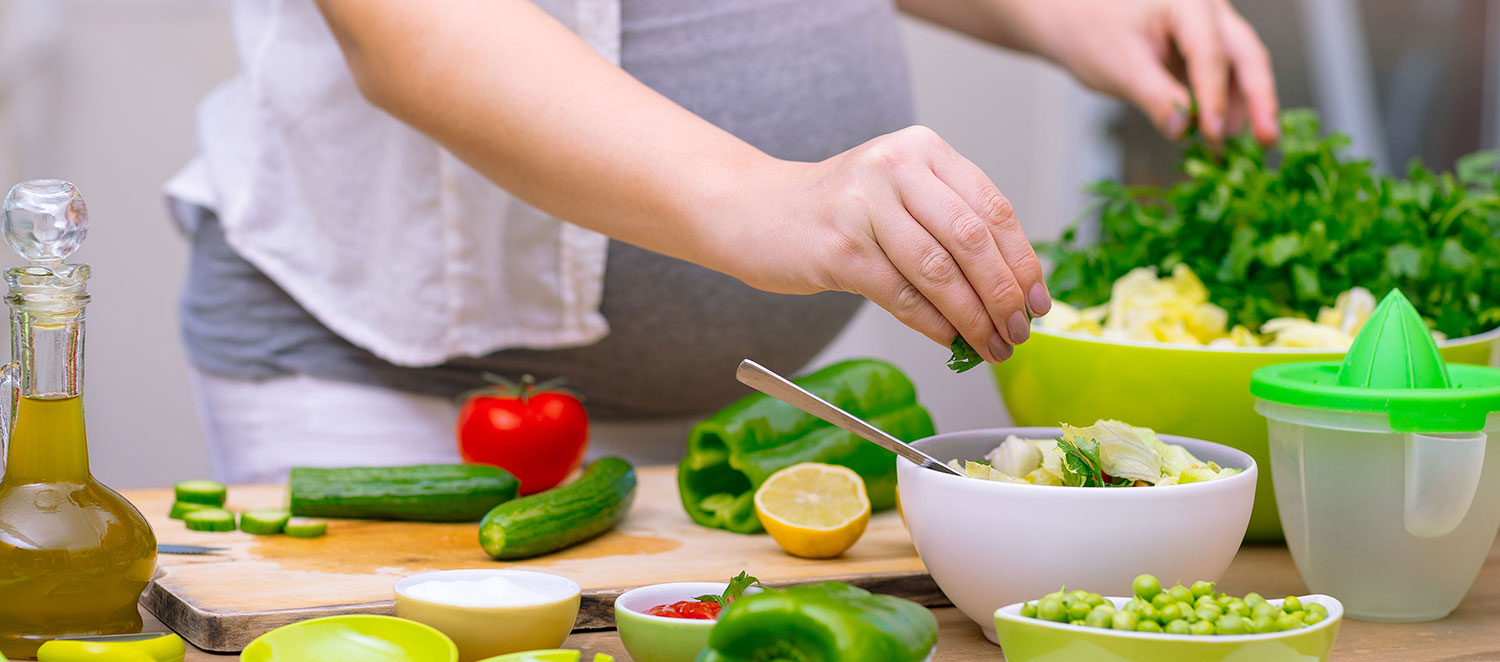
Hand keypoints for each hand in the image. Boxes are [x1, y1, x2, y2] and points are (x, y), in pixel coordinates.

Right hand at [729, 126, 1049, 363]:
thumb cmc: (836, 210)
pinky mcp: (840, 247)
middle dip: (1003, 295)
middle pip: (972, 240)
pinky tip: (950, 341)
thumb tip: (1011, 289)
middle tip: (1018, 332)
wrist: (754, 211)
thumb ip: (949, 225)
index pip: (992, 208)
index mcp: (923, 149)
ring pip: (940, 272)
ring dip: (974, 318)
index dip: (1022, 260)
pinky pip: (902, 295)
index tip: (1037, 301)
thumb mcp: (899, 194)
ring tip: (991, 346)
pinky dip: (934, 325)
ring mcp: (865, 205)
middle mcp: (896, 167)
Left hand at [1029, 0, 1279, 144]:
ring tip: (1244, 150)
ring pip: (1243, 68)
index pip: (1209, 51)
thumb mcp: (1120, 69)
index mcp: (1186, 2)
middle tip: (1268, 139)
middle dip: (1259, 99)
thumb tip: (1184, 131)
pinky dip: (1227, 107)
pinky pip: (1227, 78)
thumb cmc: (1093, 35)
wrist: (1076, 22)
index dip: (1214, 95)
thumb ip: (1154, 98)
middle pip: (1246, 55)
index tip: (1213, 134)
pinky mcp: (1206, 51)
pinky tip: (1222, 137)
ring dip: (1246, 108)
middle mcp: (1209, 11)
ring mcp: (1212, 29)